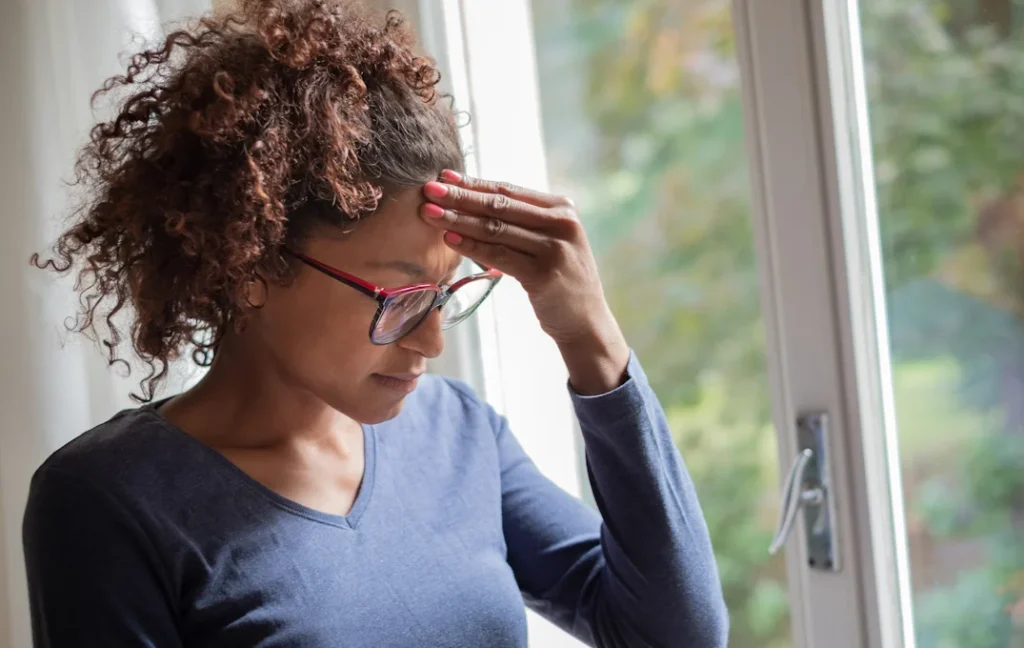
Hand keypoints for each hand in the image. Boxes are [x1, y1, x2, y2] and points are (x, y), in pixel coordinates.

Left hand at [421, 170, 629, 393]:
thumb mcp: (547, 241)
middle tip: (428, 189)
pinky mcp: (544, 274)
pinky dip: (472, 246)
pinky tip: (450, 239)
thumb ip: (522, 221)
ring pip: (495, 228)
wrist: (585, 320)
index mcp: (561, 208)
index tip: (443, 176)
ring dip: (458, 219)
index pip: (508, 189)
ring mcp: (554, 248)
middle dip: (460, 196)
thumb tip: (471, 202)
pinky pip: (499, 255)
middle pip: (499, 205)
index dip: (474, 182)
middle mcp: (561, 223)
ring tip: (429, 213)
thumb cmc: (559, 278)